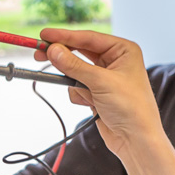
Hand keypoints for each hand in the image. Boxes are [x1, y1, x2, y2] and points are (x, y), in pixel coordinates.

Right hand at [34, 29, 163, 158]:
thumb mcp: (101, 82)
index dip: (64, 36)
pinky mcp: (97, 92)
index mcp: (123, 50)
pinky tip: (91, 105)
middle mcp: (115, 60)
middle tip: (39, 53)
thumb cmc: (130, 107)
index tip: (44, 35)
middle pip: (79, 52)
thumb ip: (74, 65)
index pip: (89, 38)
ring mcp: (105, 77)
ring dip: (75, 83)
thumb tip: (52, 50)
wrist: (135, 139)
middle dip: (62, 57)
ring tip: (86, 95)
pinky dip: (79, 95)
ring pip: (75, 71)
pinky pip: (77, 87)